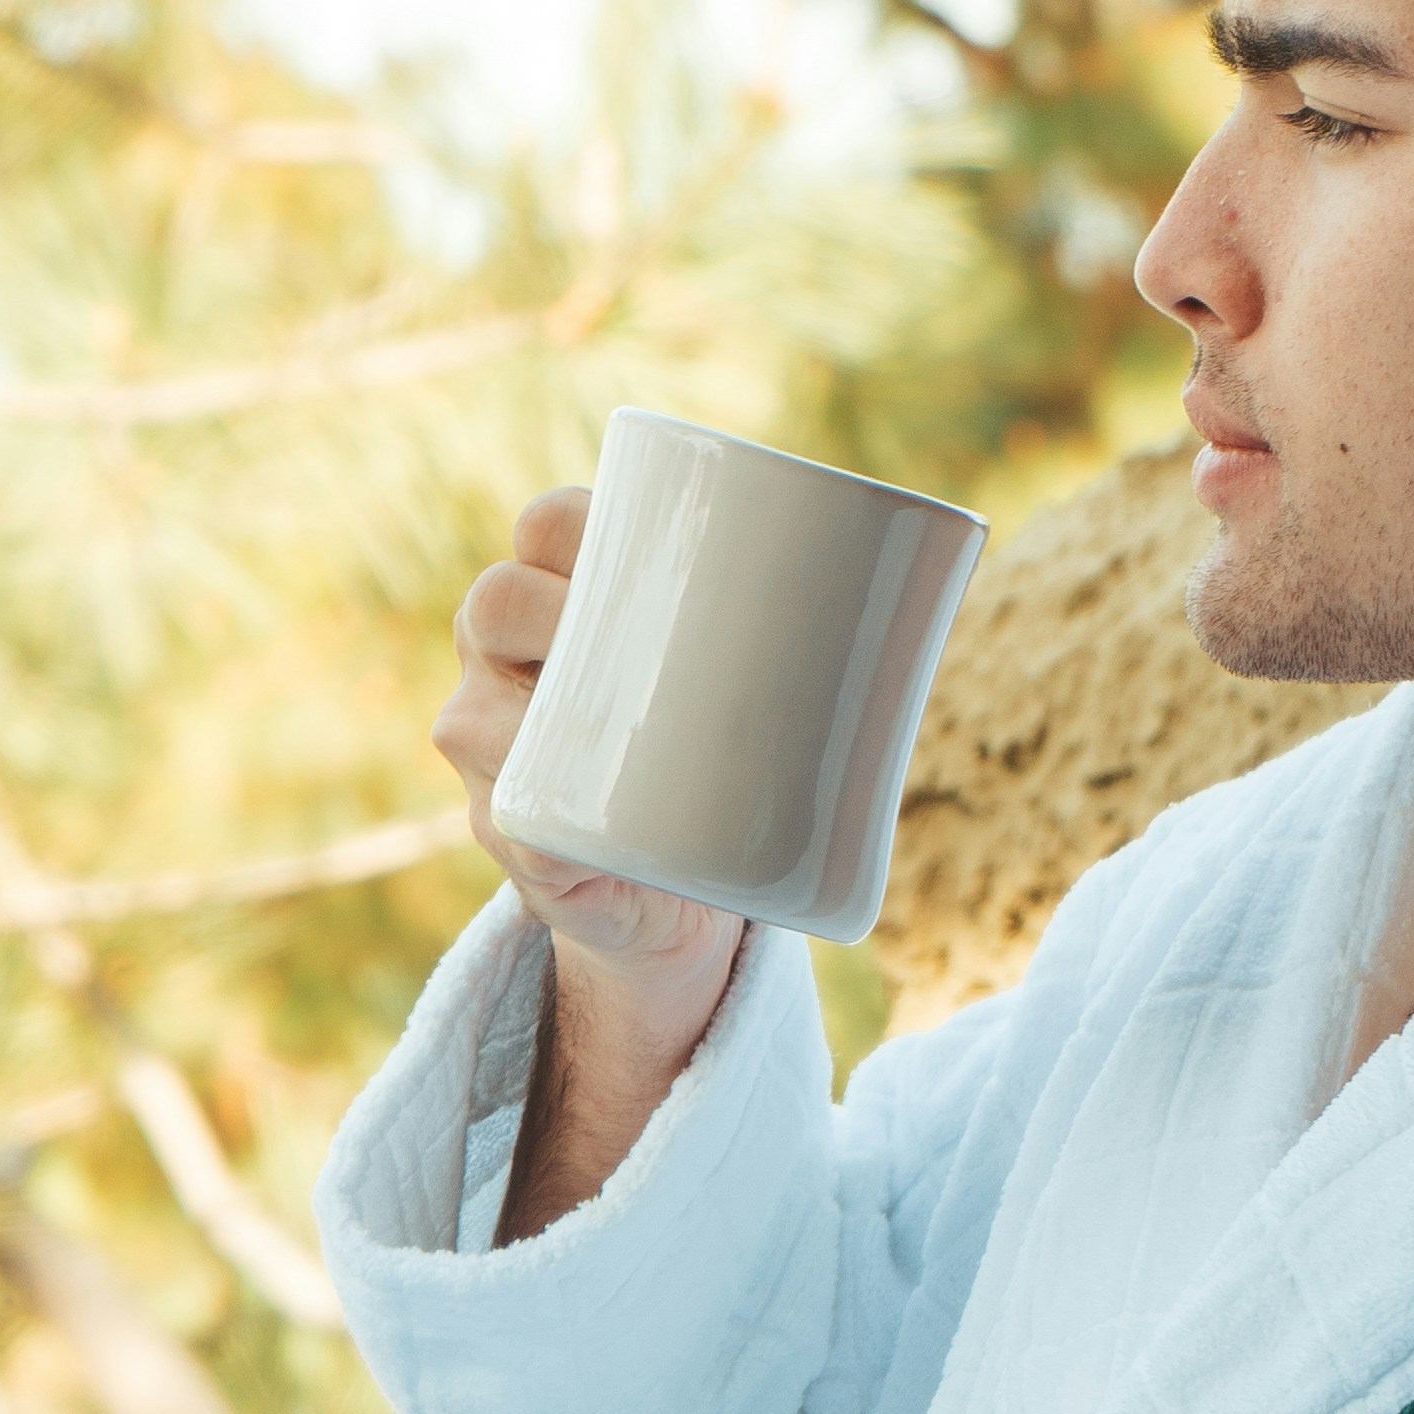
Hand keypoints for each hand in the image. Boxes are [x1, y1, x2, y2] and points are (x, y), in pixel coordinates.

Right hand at [438, 487, 750, 1030]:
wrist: (683, 893)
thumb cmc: (717, 755)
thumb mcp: (738, 679)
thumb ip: (795, 625)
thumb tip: (940, 578)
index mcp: (554, 599)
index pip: (545, 526)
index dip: (582, 520)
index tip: (656, 543)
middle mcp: (498, 663)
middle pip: (496, 600)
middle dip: (559, 607)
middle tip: (656, 641)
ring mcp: (490, 752)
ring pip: (474, 716)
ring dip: (544, 713)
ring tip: (620, 721)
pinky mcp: (514, 835)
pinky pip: (502, 818)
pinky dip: (540, 821)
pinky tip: (576, 824)